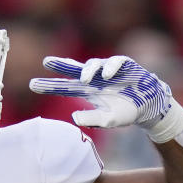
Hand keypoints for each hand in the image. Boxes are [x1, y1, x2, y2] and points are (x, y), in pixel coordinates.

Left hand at [29, 56, 172, 129]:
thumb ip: (92, 119)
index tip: (32, 85)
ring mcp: (109, 71)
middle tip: (45, 61)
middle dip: (60, 65)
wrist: (150, 106)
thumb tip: (74, 117)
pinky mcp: (125, 66)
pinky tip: (106, 75)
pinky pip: (116, 62)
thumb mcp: (108, 120)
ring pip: (93, 64)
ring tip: (85, 80)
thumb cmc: (126, 112)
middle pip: (74, 69)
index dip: (49, 85)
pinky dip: (110, 67)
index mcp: (88, 91)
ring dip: (87, 70)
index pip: (64, 87)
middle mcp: (95, 78)